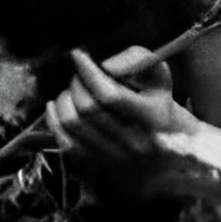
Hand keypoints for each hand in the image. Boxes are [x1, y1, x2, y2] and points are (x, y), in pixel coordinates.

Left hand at [45, 46, 196, 201]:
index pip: (110, 96)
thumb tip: (106, 65)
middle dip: (77, 83)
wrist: (165, 147)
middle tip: (78, 73)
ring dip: (65, 99)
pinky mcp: (96, 167)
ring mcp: (113, 159)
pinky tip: (58, 104)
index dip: (89, 72)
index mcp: (153, 118)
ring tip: (73, 89)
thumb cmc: (157, 102)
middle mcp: (134, 143)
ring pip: (72, 124)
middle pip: (88, 109)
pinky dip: (55, 119)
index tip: (77, 55)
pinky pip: (64, 142)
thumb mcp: (158, 75)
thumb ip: (137, 59)